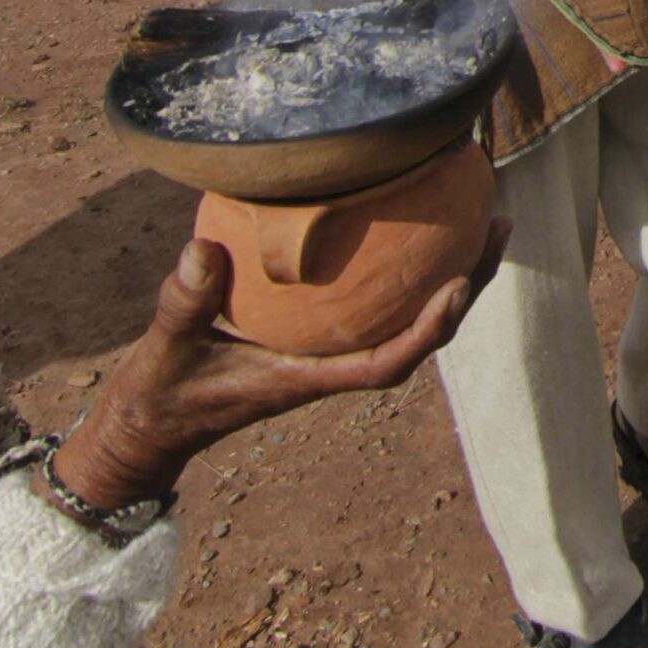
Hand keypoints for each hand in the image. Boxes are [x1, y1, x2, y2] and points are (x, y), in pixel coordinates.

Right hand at [52, 223, 510, 510]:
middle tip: (497, 228)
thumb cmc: (161, 394)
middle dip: (465, 288)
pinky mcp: (314, 341)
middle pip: (419, 336)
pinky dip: (401, 272)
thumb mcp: (165, 349)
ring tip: (480, 218)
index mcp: (308, 379)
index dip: (429, 330)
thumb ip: (183, 302)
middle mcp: (330, 367)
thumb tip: (205, 247)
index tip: (459, 286)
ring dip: (448, 276)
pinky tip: (410, 226)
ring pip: (405, 318)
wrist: (149, 428)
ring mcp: (326, 354)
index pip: (388, 364)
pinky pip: (374, 306)